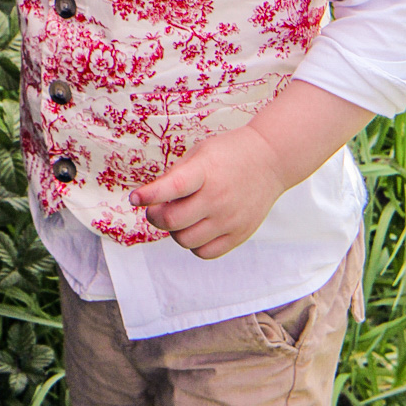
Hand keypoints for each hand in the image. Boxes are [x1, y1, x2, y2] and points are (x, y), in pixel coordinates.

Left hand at [129, 126, 286, 260]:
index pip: (173, 187)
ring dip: (175, 231)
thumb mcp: (200, 152)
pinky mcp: (239, 234)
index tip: (135, 198)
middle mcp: (218, 197)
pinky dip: (194, 244)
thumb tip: (150, 200)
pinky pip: (204, 252)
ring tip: (182, 216)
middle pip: (173, 221)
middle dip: (156, 216)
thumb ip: (175, 175)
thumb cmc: (229, 154)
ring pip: (185, 240)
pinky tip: (197, 227)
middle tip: (157, 209)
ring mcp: (230, 219)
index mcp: (206, 171)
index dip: (149, 195)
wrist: (271, 160)